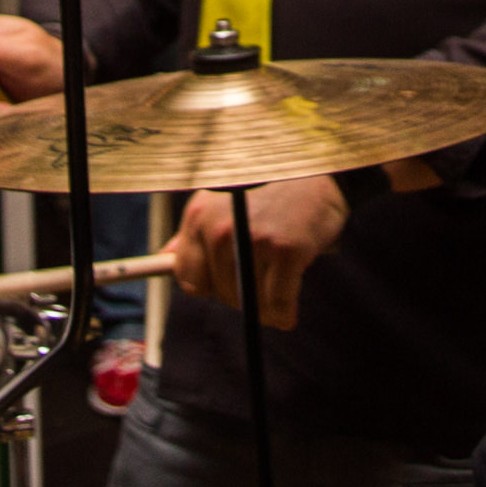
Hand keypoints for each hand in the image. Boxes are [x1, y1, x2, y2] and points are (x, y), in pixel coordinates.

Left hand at [170, 177, 347, 330]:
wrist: (321, 171)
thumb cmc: (272, 188)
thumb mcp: (225, 200)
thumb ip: (195, 231)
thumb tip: (164, 257)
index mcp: (200, 214)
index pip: (188, 278)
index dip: (210, 286)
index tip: (229, 283)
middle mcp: (221, 228)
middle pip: (222, 294)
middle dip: (243, 296)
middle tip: (264, 279)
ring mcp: (253, 239)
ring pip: (250, 303)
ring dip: (265, 309)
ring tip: (279, 287)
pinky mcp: (285, 250)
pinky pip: (278, 305)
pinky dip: (284, 315)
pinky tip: (288, 311)